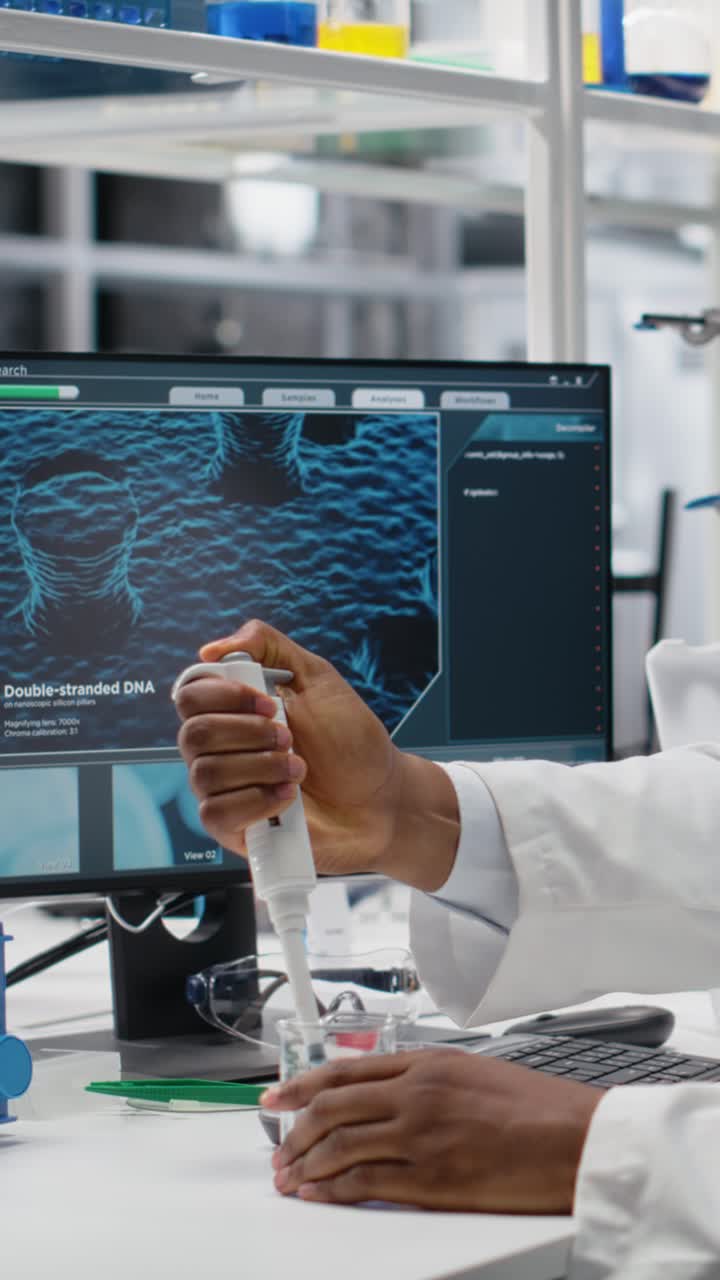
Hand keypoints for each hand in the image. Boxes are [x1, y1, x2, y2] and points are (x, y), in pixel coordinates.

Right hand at [175, 619, 458, 887]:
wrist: (381, 798)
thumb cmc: (350, 740)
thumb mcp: (316, 677)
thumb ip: (268, 646)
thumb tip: (209, 651)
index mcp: (232, 711)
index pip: (191, 694)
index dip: (225, 696)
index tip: (269, 703)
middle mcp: (220, 749)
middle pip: (194, 734)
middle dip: (250, 734)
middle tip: (291, 738)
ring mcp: (224, 790)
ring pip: (205, 774)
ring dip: (261, 768)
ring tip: (298, 769)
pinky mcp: (233, 829)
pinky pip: (214, 814)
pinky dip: (255, 802)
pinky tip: (286, 798)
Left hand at [261, 1049, 601, 1213]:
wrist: (576, 1138)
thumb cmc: (537, 1106)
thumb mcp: (475, 1071)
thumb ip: (428, 1078)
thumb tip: (387, 1092)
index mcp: (427, 1063)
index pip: (344, 1070)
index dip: (301, 1085)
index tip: (275, 1098)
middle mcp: (416, 1094)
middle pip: (331, 1107)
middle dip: (294, 1130)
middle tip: (276, 1147)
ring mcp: (420, 1136)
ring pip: (339, 1146)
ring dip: (305, 1164)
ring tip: (288, 1179)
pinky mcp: (431, 1179)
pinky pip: (364, 1182)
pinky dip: (332, 1190)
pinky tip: (318, 1195)